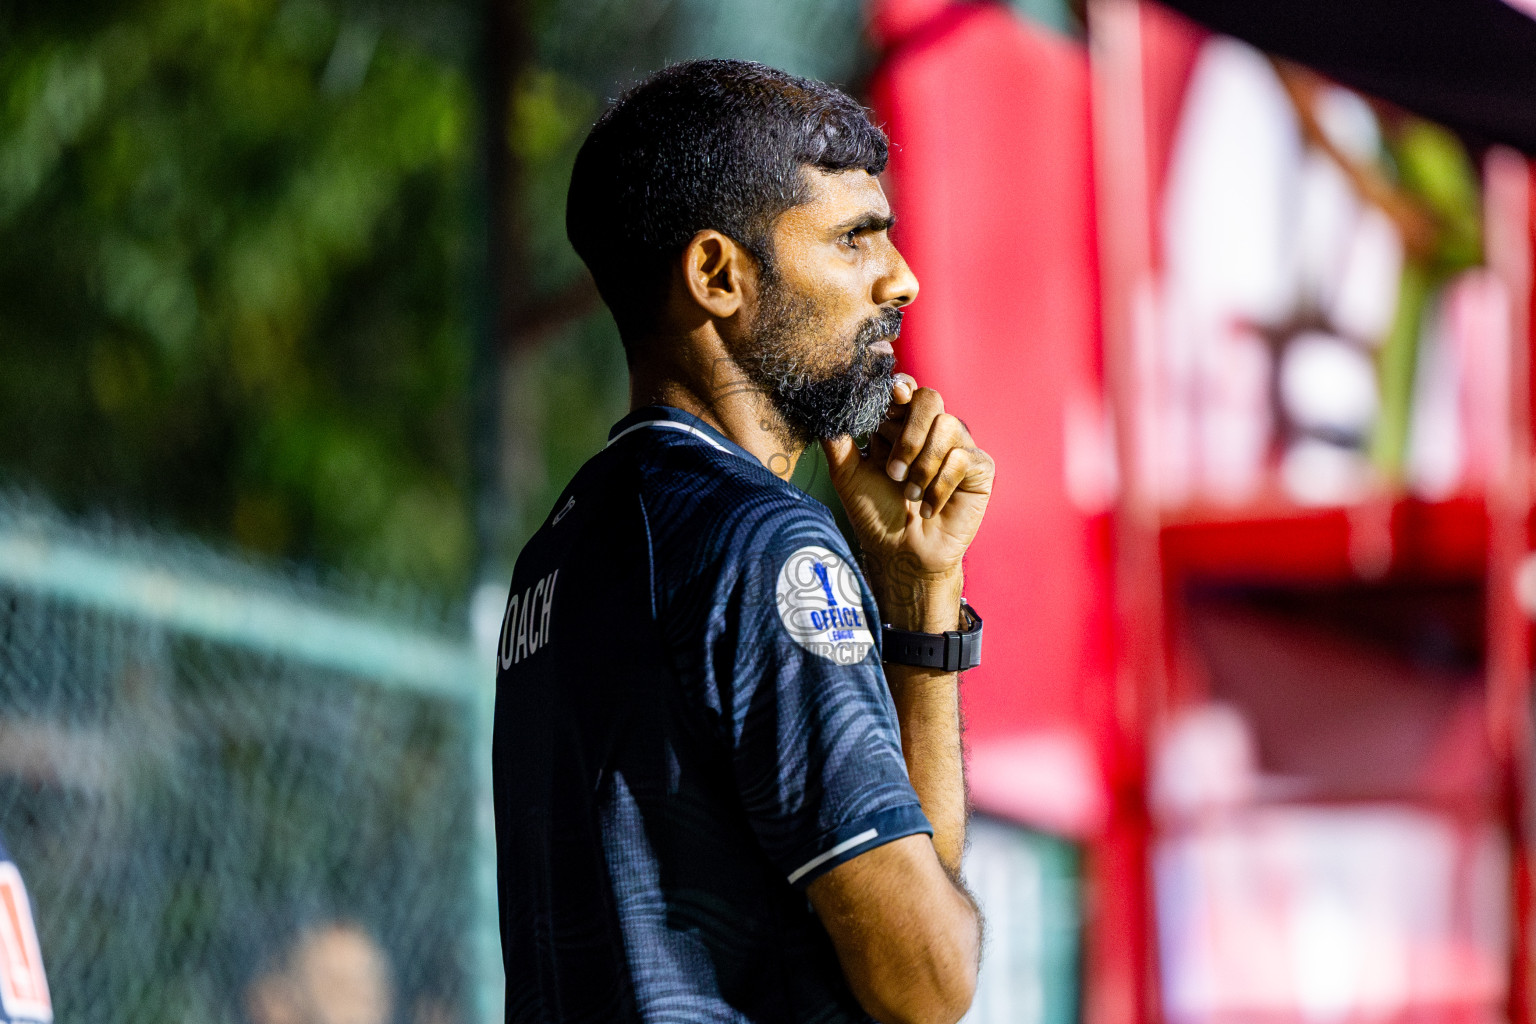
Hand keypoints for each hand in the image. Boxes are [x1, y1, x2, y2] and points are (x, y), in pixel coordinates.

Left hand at [822, 375, 993, 626]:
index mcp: (898, 425)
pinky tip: (930, 508)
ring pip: (948, 426)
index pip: (905, 389)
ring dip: (923, 466)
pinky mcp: (979, 467)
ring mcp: (957, 446)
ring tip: (910, 495)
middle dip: (910, 435)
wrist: (901, 553)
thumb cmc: (875, 513)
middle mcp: (929, 430)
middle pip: (930, 399)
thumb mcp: (847, 475)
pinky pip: (964, 458)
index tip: (893, 396)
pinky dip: (941, 486)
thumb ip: (837, 441)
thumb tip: (827, 408)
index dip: (901, 387)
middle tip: (895, 472)